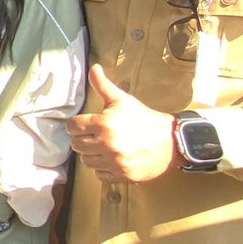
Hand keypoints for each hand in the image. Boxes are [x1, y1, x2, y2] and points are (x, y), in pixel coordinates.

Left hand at [67, 64, 176, 183]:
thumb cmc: (143, 118)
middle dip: (83, 139)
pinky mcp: (123, 175)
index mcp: (104, 124)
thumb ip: (103, 85)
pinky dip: (103, 168)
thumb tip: (94, 68)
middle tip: (94, 135)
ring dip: (92, 154)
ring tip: (103, 146)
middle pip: (76, 145)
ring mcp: (115, 162)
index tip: (85, 124)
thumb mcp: (122, 100)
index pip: (72, 127)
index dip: (77, 125)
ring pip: (86, 161)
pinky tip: (112, 158)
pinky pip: (99, 174)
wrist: (170, 140)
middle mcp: (108, 144)